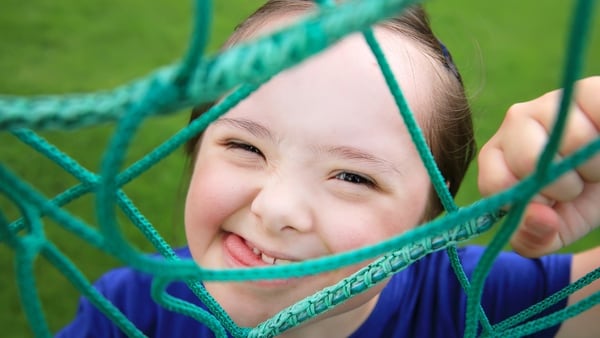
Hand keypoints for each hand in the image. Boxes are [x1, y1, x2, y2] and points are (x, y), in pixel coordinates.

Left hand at [478, 76, 599, 256]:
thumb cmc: (580, 198)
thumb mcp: (554, 228)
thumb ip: (533, 238)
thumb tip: (538, 217)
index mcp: (497, 156)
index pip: (496, 182)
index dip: (529, 202)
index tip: (550, 204)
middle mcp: (515, 122)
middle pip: (530, 160)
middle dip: (563, 185)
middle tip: (578, 183)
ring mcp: (550, 102)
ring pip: (570, 139)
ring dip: (592, 165)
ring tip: (594, 164)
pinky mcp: (586, 90)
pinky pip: (595, 112)